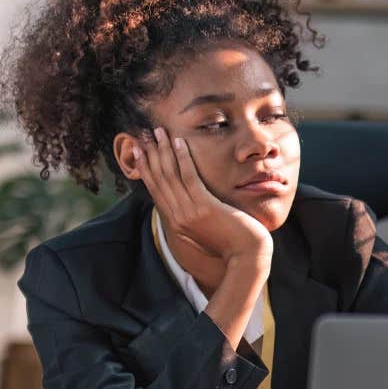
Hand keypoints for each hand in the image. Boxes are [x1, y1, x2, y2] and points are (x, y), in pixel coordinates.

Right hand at [133, 127, 272, 265]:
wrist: (247, 256)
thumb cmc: (231, 244)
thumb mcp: (204, 234)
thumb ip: (191, 223)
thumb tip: (184, 218)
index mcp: (176, 222)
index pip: (155, 190)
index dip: (145, 169)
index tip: (140, 151)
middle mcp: (178, 217)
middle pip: (158, 180)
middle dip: (150, 155)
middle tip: (143, 135)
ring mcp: (190, 212)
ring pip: (170, 175)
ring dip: (163, 151)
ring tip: (159, 132)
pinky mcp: (205, 206)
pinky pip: (189, 177)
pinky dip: (183, 158)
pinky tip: (179, 142)